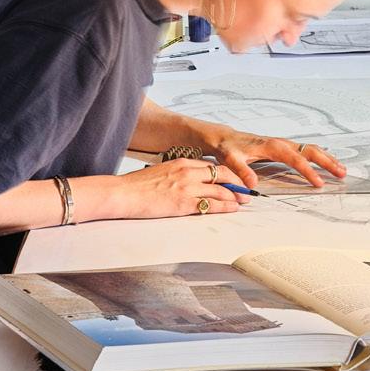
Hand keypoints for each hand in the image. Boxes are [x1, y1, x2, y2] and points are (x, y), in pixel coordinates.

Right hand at [98, 160, 247, 219]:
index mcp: (182, 162)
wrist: (123, 193)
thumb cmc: (137, 186)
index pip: (212, 166)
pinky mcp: (183, 203)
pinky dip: (225, 206)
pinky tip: (232, 209)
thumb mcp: (161, 172)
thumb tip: (188, 183)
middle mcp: (187, 171)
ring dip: (235, 195)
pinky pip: (211, 204)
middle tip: (246, 190)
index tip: (236, 179)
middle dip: (237, 182)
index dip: (228, 173)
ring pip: (220, 189)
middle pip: (222, 174)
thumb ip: (177, 175)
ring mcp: (186, 187)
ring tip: (244, 201)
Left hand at [195, 128, 345, 190]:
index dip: (308, 171)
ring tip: (341, 169)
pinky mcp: (283, 148)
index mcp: (272, 146)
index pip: (296, 159)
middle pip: (310, 150)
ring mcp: (284, 144)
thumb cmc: (228, 148)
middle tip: (341, 174)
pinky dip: (319, 156)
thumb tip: (252, 185)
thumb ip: (241, 171)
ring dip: (327, 158)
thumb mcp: (230, 159)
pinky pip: (305, 151)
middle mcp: (281, 143)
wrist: (225, 138)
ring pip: (310, 149)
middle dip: (327, 162)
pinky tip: (327, 162)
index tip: (319, 183)